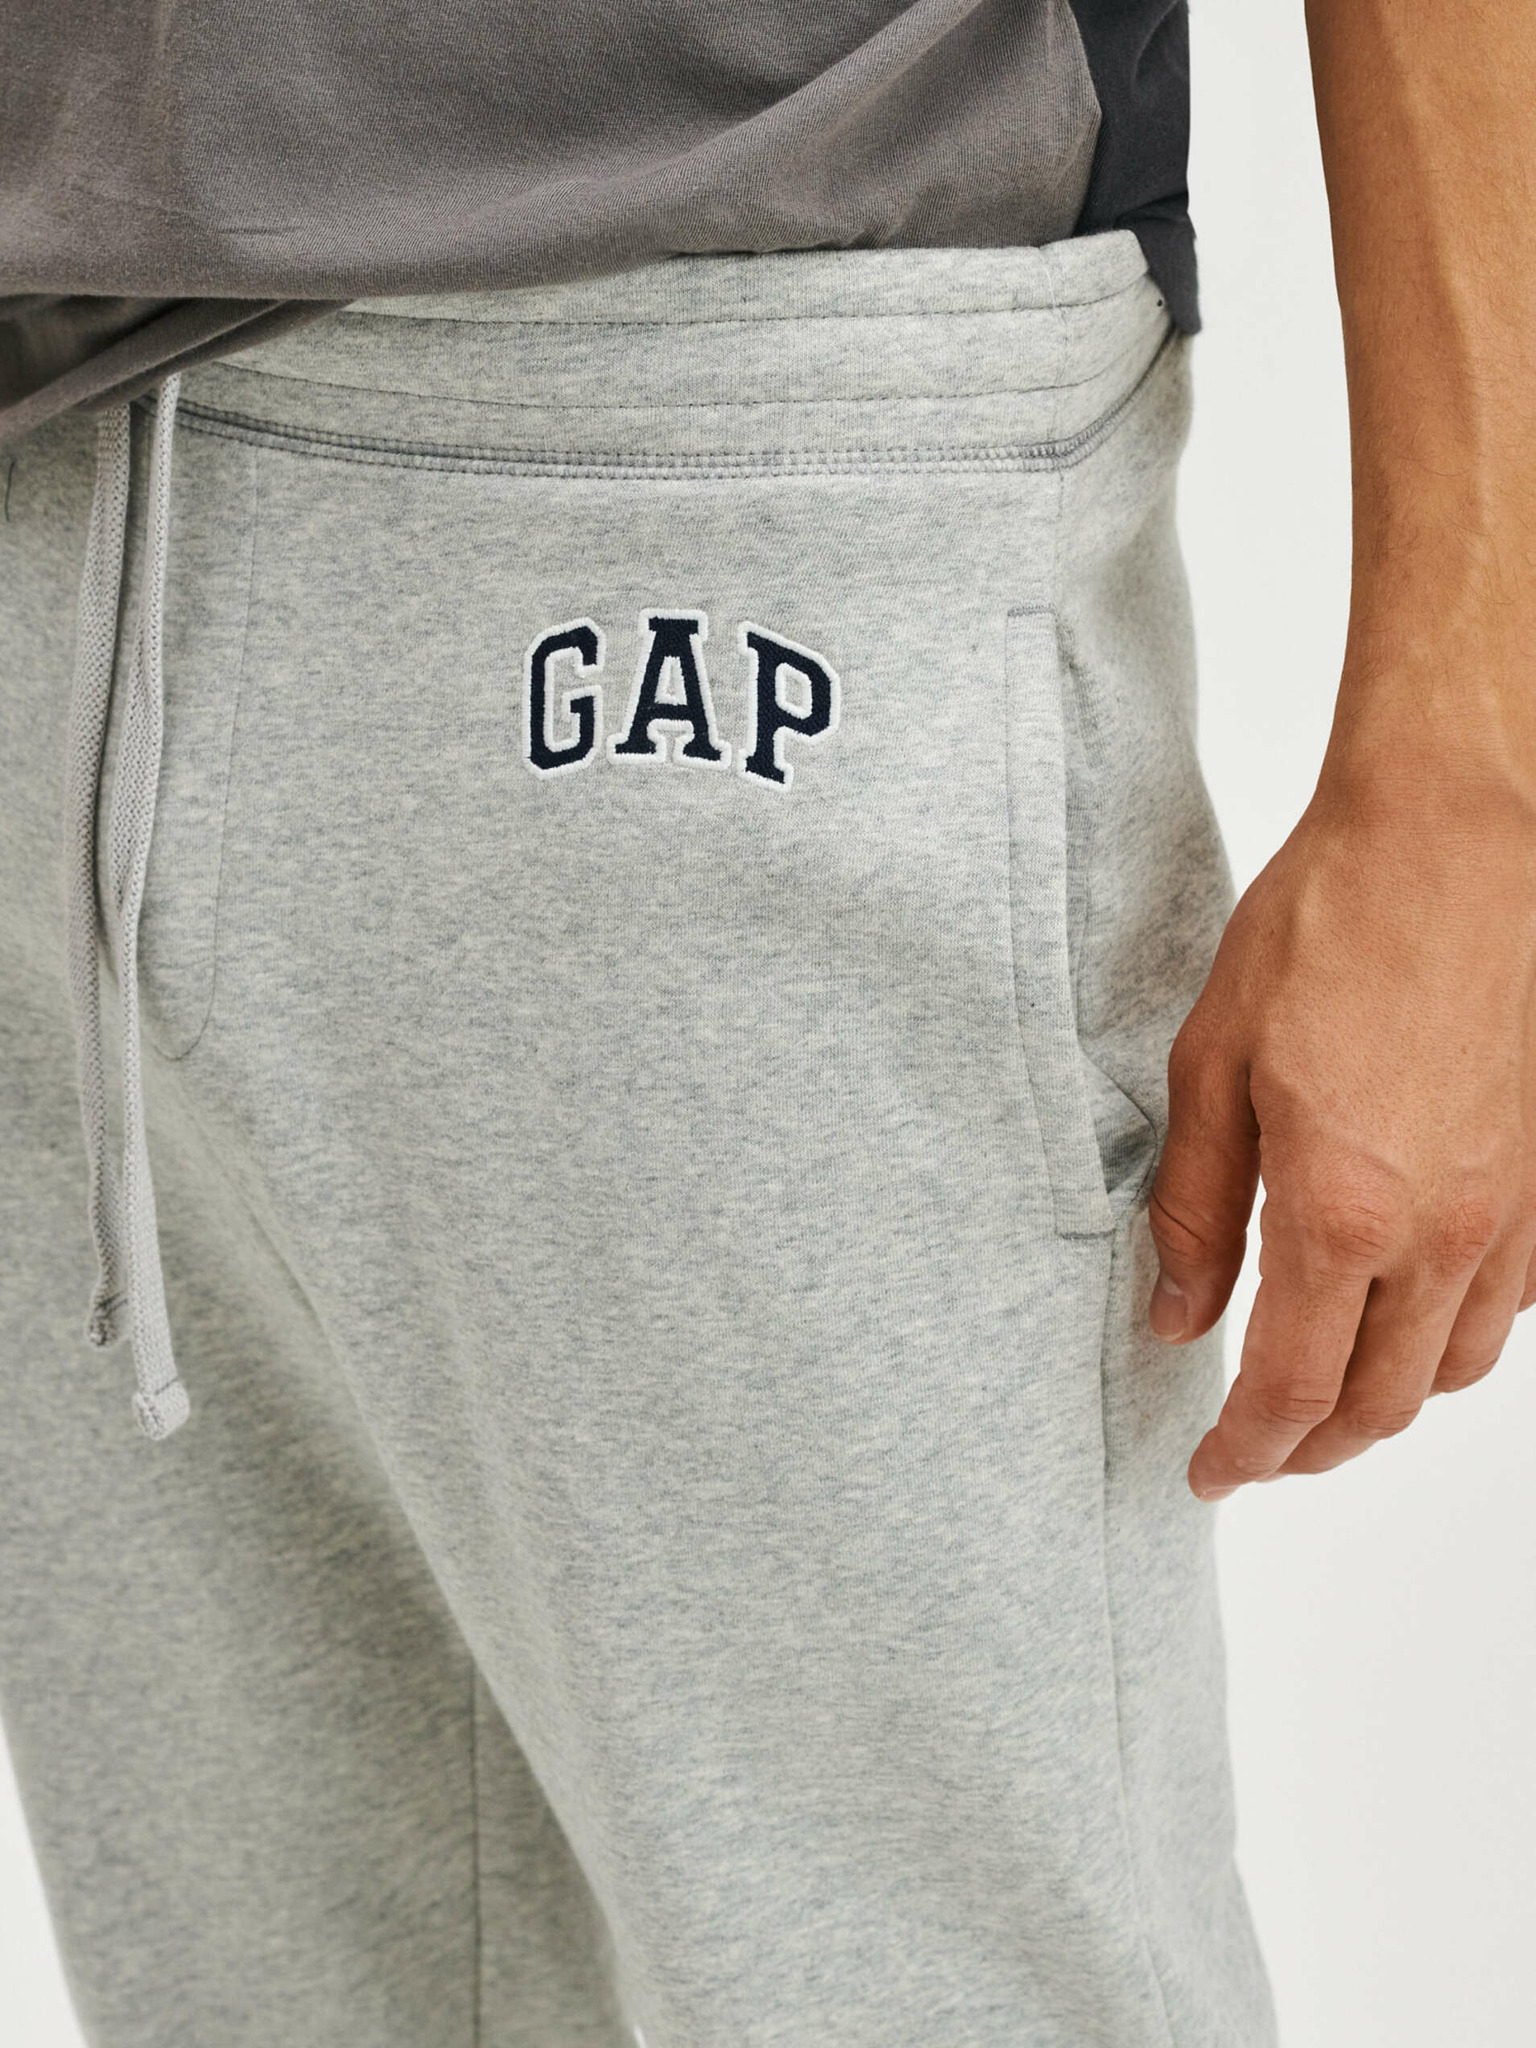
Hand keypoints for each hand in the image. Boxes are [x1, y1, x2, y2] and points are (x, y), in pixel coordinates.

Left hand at [1148, 745, 1535, 1498]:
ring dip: (1383, 1405)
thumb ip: (1195, 1210)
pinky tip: (1402, 1315)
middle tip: (1254, 1450)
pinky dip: (1447, 1342)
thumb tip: (1178, 1316)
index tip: (1209, 1473)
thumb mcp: (1211, 1067)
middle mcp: (1443, 1232)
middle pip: (1381, 1404)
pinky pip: (1508, 1305)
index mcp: (1343, 1211)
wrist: (1452, 839)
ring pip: (1453, 1367)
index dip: (1246, 1452)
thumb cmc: (1328, 928)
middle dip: (1310, 1450)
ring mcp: (1510, 1209)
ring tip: (1321, 1396)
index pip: (1293, 1390)